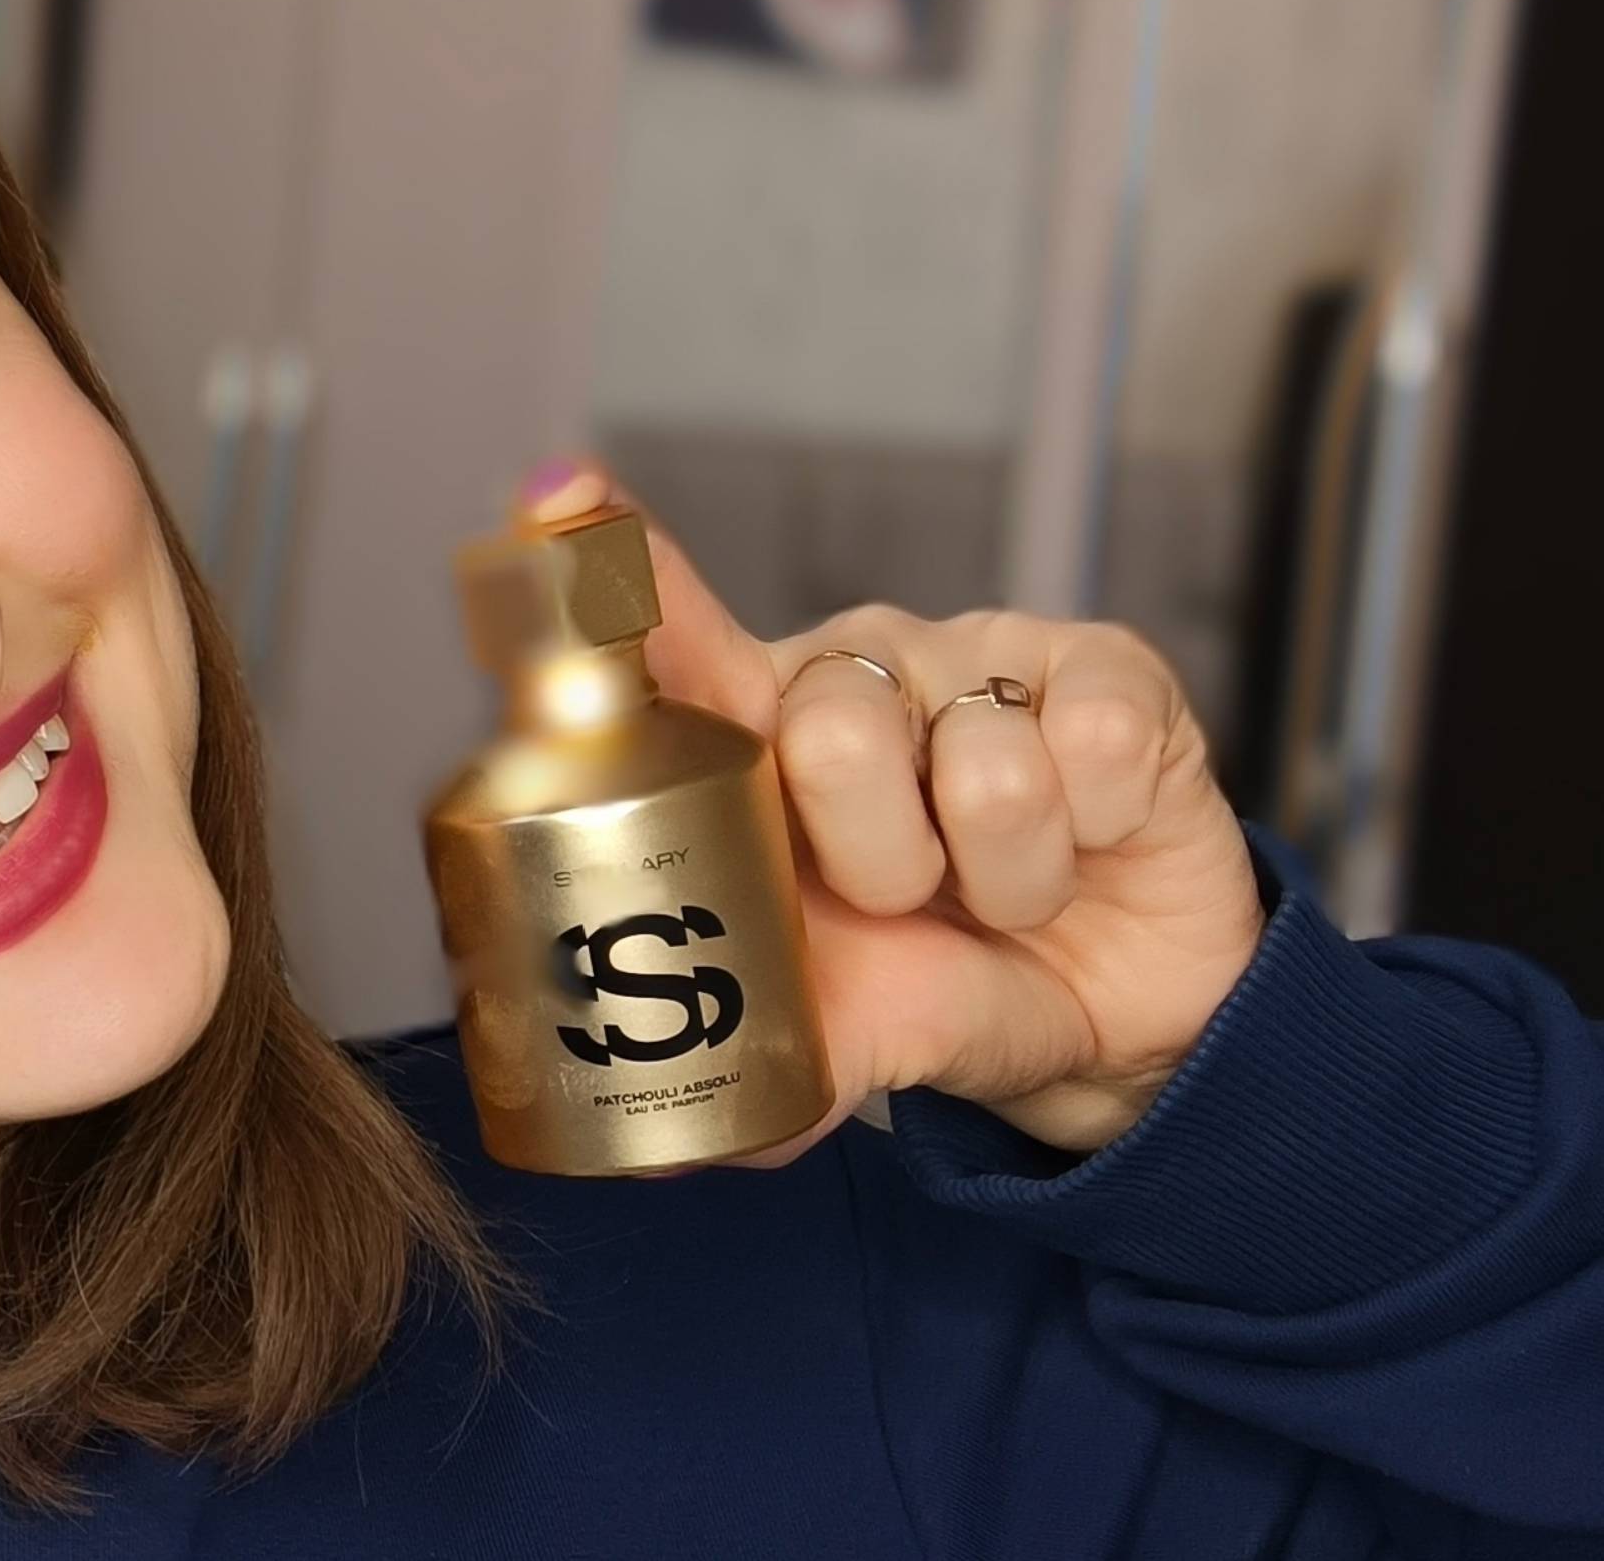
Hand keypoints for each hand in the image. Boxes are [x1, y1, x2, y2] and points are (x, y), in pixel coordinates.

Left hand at [514, 460, 1267, 1160]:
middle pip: (826, 729)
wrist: (1109, 1016)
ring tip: (999, 888)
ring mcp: (972, 657)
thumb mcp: (837, 1034)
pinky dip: (1096, 834)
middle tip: (909, 903)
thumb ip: (753, 1071)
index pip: (663, 638)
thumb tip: (661, 1163)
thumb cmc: (935, 982)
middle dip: (881, 864)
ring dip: (1002, 871)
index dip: (607, 567)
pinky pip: (1091, 747)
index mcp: (748, 737)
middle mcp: (846, 671)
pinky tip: (1090, 839)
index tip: (555, 499)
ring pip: (975, 761)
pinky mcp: (1103, 669)